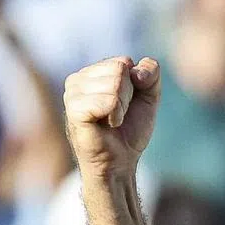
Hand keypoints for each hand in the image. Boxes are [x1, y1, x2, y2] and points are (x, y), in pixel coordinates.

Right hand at [63, 56, 160, 180]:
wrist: (121, 162)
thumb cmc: (130, 130)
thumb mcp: (149, 97)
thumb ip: (151, 74)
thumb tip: (135, 69)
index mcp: (92, 72)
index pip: (124, 62)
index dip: (136, 86)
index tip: (127, 104)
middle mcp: (78, 79)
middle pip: (119, 70)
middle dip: (129, 96)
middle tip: (119, 115)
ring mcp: (72, 93)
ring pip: (115, 84)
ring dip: (122, 108)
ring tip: (112, 121)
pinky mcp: (74, 109)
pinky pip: (108, 101)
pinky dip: (116, 116)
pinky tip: (107, 125)